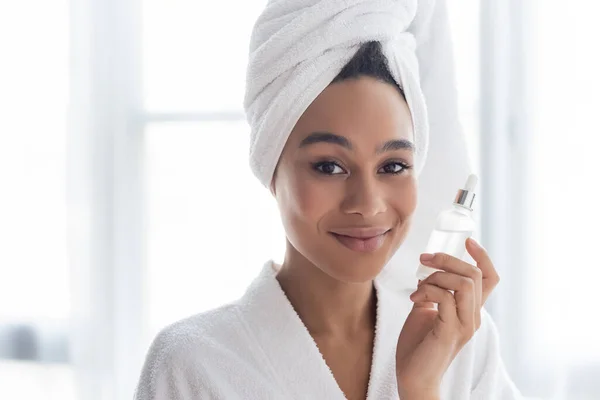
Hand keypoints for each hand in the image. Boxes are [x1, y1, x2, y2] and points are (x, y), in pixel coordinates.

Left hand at [395, 238, 499, 396]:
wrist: (413, 376)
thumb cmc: (418, 346)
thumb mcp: (425, 311)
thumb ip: (432, 292)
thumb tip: (427, 273)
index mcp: (469, 310)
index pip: (489, 279)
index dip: (483, 256)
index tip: (467, 241)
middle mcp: (473, 317)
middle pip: (474, 274)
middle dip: (448, 259)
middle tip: (424, 259)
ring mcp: (464, 325)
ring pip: (464, 283)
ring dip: (437, 276)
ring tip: (418, 287)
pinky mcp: (450, 332)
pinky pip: (446, 298)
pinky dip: (428, 290)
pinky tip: (414, 298)